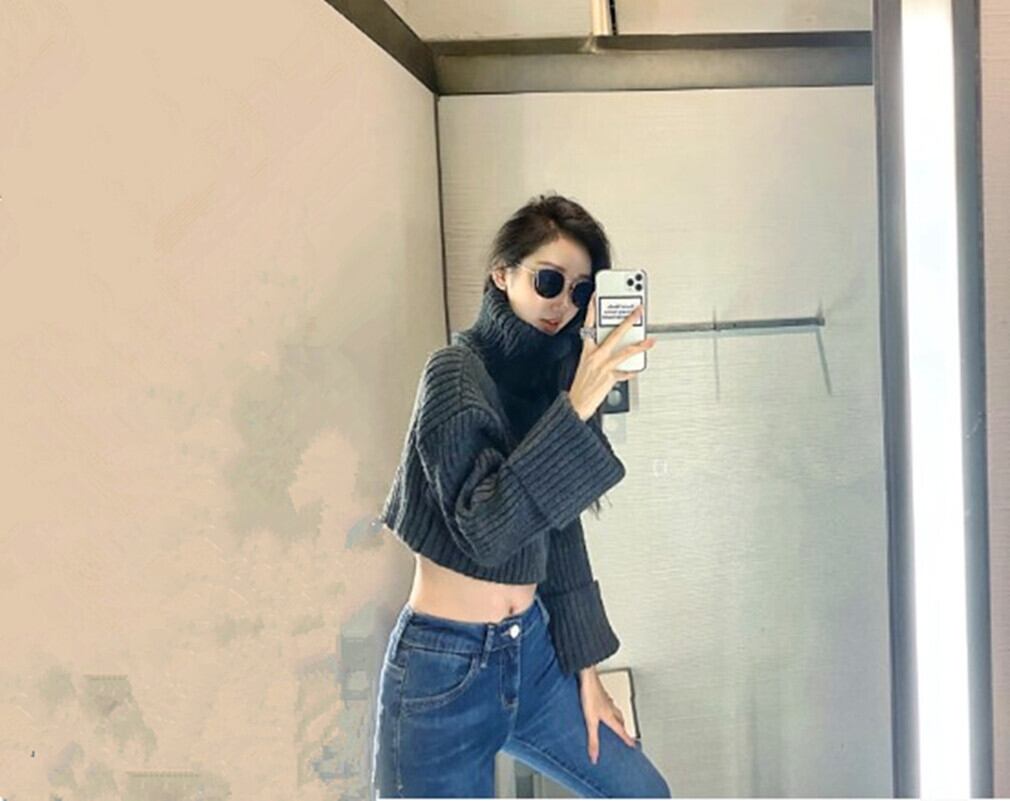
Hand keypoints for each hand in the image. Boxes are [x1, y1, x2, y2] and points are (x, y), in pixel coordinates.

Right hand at [567, 291, 655, 421]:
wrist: (576, 404)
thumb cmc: (581, 386)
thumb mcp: (586, 365)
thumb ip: (598, 354)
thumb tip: (613, 348)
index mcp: (587, 350)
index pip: (589, 325)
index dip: (592, 310)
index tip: (596, 297)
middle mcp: (595, 356)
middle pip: (615, 334)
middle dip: (628, 321)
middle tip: (638, 311)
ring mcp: (604, 366)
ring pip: (625, 351)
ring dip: (640, 346)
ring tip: (650, 341)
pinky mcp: (610, 377)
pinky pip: (625, 372)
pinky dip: (631, 371)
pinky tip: (637, 369)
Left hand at [577, 665, 636, 764]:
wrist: (588, 676)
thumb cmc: (590, 696)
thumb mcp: (590, 721)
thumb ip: (593, 739)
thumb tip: (594, 756)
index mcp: (610, 716)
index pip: (621, 730)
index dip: (627, 738)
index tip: (633, 744)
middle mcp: (610, 708)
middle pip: (621, 719)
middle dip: (624, 727)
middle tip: (625, 732)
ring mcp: (606, 699)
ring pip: (616, 710)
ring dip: (618, 716)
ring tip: (617, 719)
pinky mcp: (600, 692)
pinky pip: (609, 702)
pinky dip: (610, 706)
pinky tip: (603, 704)